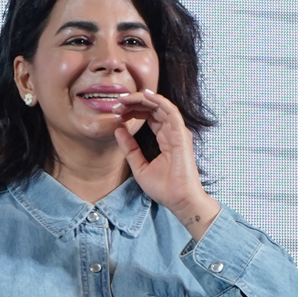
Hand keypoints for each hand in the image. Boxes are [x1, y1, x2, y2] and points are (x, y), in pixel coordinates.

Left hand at [114, 90, 220, 237]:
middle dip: (133, 103)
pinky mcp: (181, 134)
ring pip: (160, 106)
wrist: (179, 200)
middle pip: (152, 108)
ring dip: (141, 99)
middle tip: (116, 104)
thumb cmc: (164, 188)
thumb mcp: (139, 167)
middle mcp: (172, 132)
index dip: (133, 111)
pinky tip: (144, 96)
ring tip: (124, 99)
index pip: (149, 116)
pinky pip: (170, 111)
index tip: (116, 113)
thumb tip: (117, 130)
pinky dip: (158, 100)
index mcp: (164, 139)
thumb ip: (129, 149)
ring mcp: (177, 132)